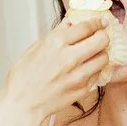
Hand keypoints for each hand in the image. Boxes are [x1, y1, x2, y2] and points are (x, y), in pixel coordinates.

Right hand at [0, 16, 114, 121]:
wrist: (22, 104)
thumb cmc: (23, 77)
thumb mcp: (35, 48)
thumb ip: (56, 34)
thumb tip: (69, 23)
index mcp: (56, 43)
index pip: (86, 26)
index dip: (98, 22)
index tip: (102, 21)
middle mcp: (70, 57)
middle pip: (102, 40)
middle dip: (103, 36)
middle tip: (99, 37)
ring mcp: (78, 75)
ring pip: (104, 58)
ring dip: (101, 53)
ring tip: (93, 54)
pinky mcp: (83, 89)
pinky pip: (98, 74)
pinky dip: (95, 69)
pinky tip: (87, 69)